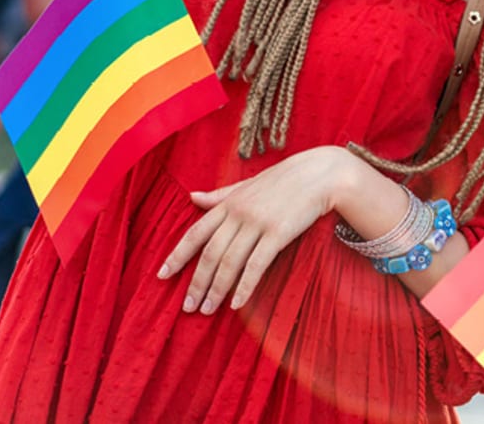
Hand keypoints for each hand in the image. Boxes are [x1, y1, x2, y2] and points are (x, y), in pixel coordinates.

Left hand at [157, 146, 353, 313]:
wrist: (320, 174)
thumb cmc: (285, 180)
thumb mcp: (248, 184)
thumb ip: (220, 195)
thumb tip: (192, 197)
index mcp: (228, 203)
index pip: (195, 233)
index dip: (177, 255)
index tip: (163, 275)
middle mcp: (239, 213)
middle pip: (210, 253)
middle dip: (196, 283)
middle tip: (188, 307)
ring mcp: (258, 223)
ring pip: (229, 262)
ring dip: (216, 289)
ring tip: (207, 310)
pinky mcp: (278, 233)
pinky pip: (256, 265)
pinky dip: (244, 286)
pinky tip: (236, 304)